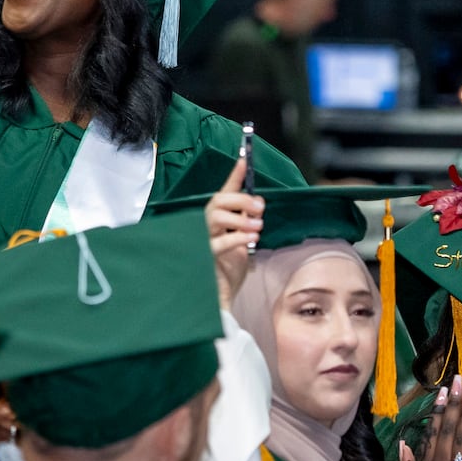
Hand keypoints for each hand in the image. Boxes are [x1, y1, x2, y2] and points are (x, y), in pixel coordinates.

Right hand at [206, 158, 261, 306]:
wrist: (218, 301)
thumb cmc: (227, 274)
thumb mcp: (242, 245)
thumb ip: (245, 226)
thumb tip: (256, 207)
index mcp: (216, 222)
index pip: (224, 193)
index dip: (234, 176)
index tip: (244, 159)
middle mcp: (205, 228)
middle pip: (217, 201)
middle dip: (240, 199)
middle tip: (259, 207)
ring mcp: (202, 241)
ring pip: (215, 216)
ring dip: (239, 217)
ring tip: (258, 226)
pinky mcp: (204, 257)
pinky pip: (218, 242)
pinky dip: (237, 237)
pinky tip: (251, 238)